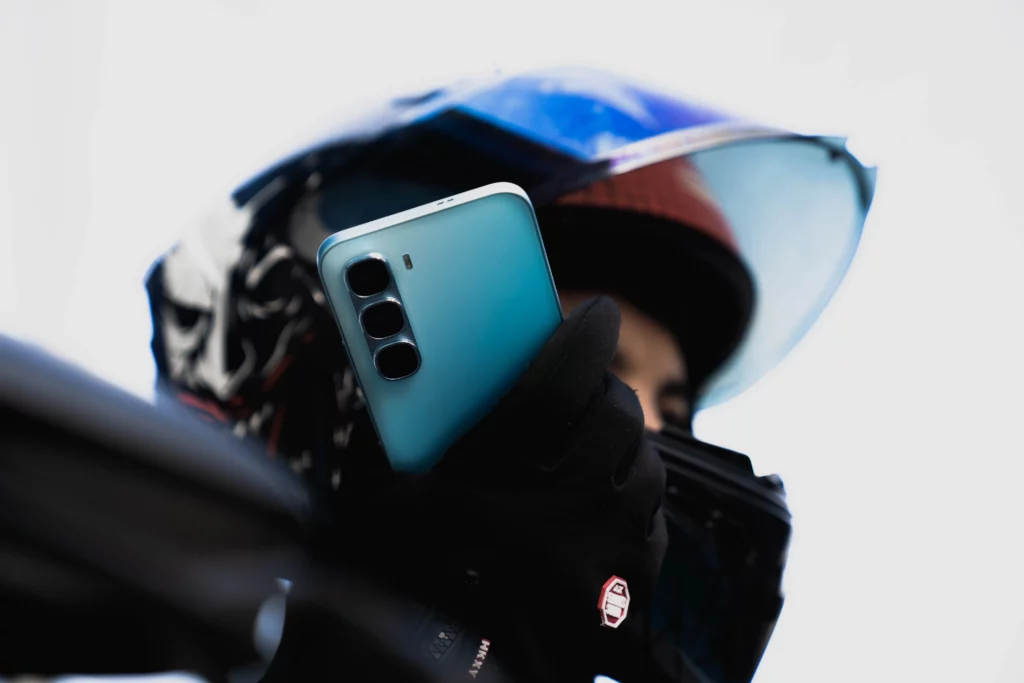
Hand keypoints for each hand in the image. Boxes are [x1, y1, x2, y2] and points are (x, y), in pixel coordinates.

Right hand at [340, 296, 668, 681]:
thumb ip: (410, 429)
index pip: (563, 374)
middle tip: (576, 386)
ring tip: (581, 446)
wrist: (459, 673)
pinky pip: (651, 512)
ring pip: (645, 458)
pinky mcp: (638, 582)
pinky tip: (593, 502)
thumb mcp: (396, 500)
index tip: (597, 309)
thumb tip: (435, 374)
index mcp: (507, 478)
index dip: (582, 330)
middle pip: (616, 411)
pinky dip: (626, 496)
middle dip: (599, 389)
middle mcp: (576, 507)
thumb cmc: (418, 586)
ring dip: (617, 444)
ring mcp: (616, 547)